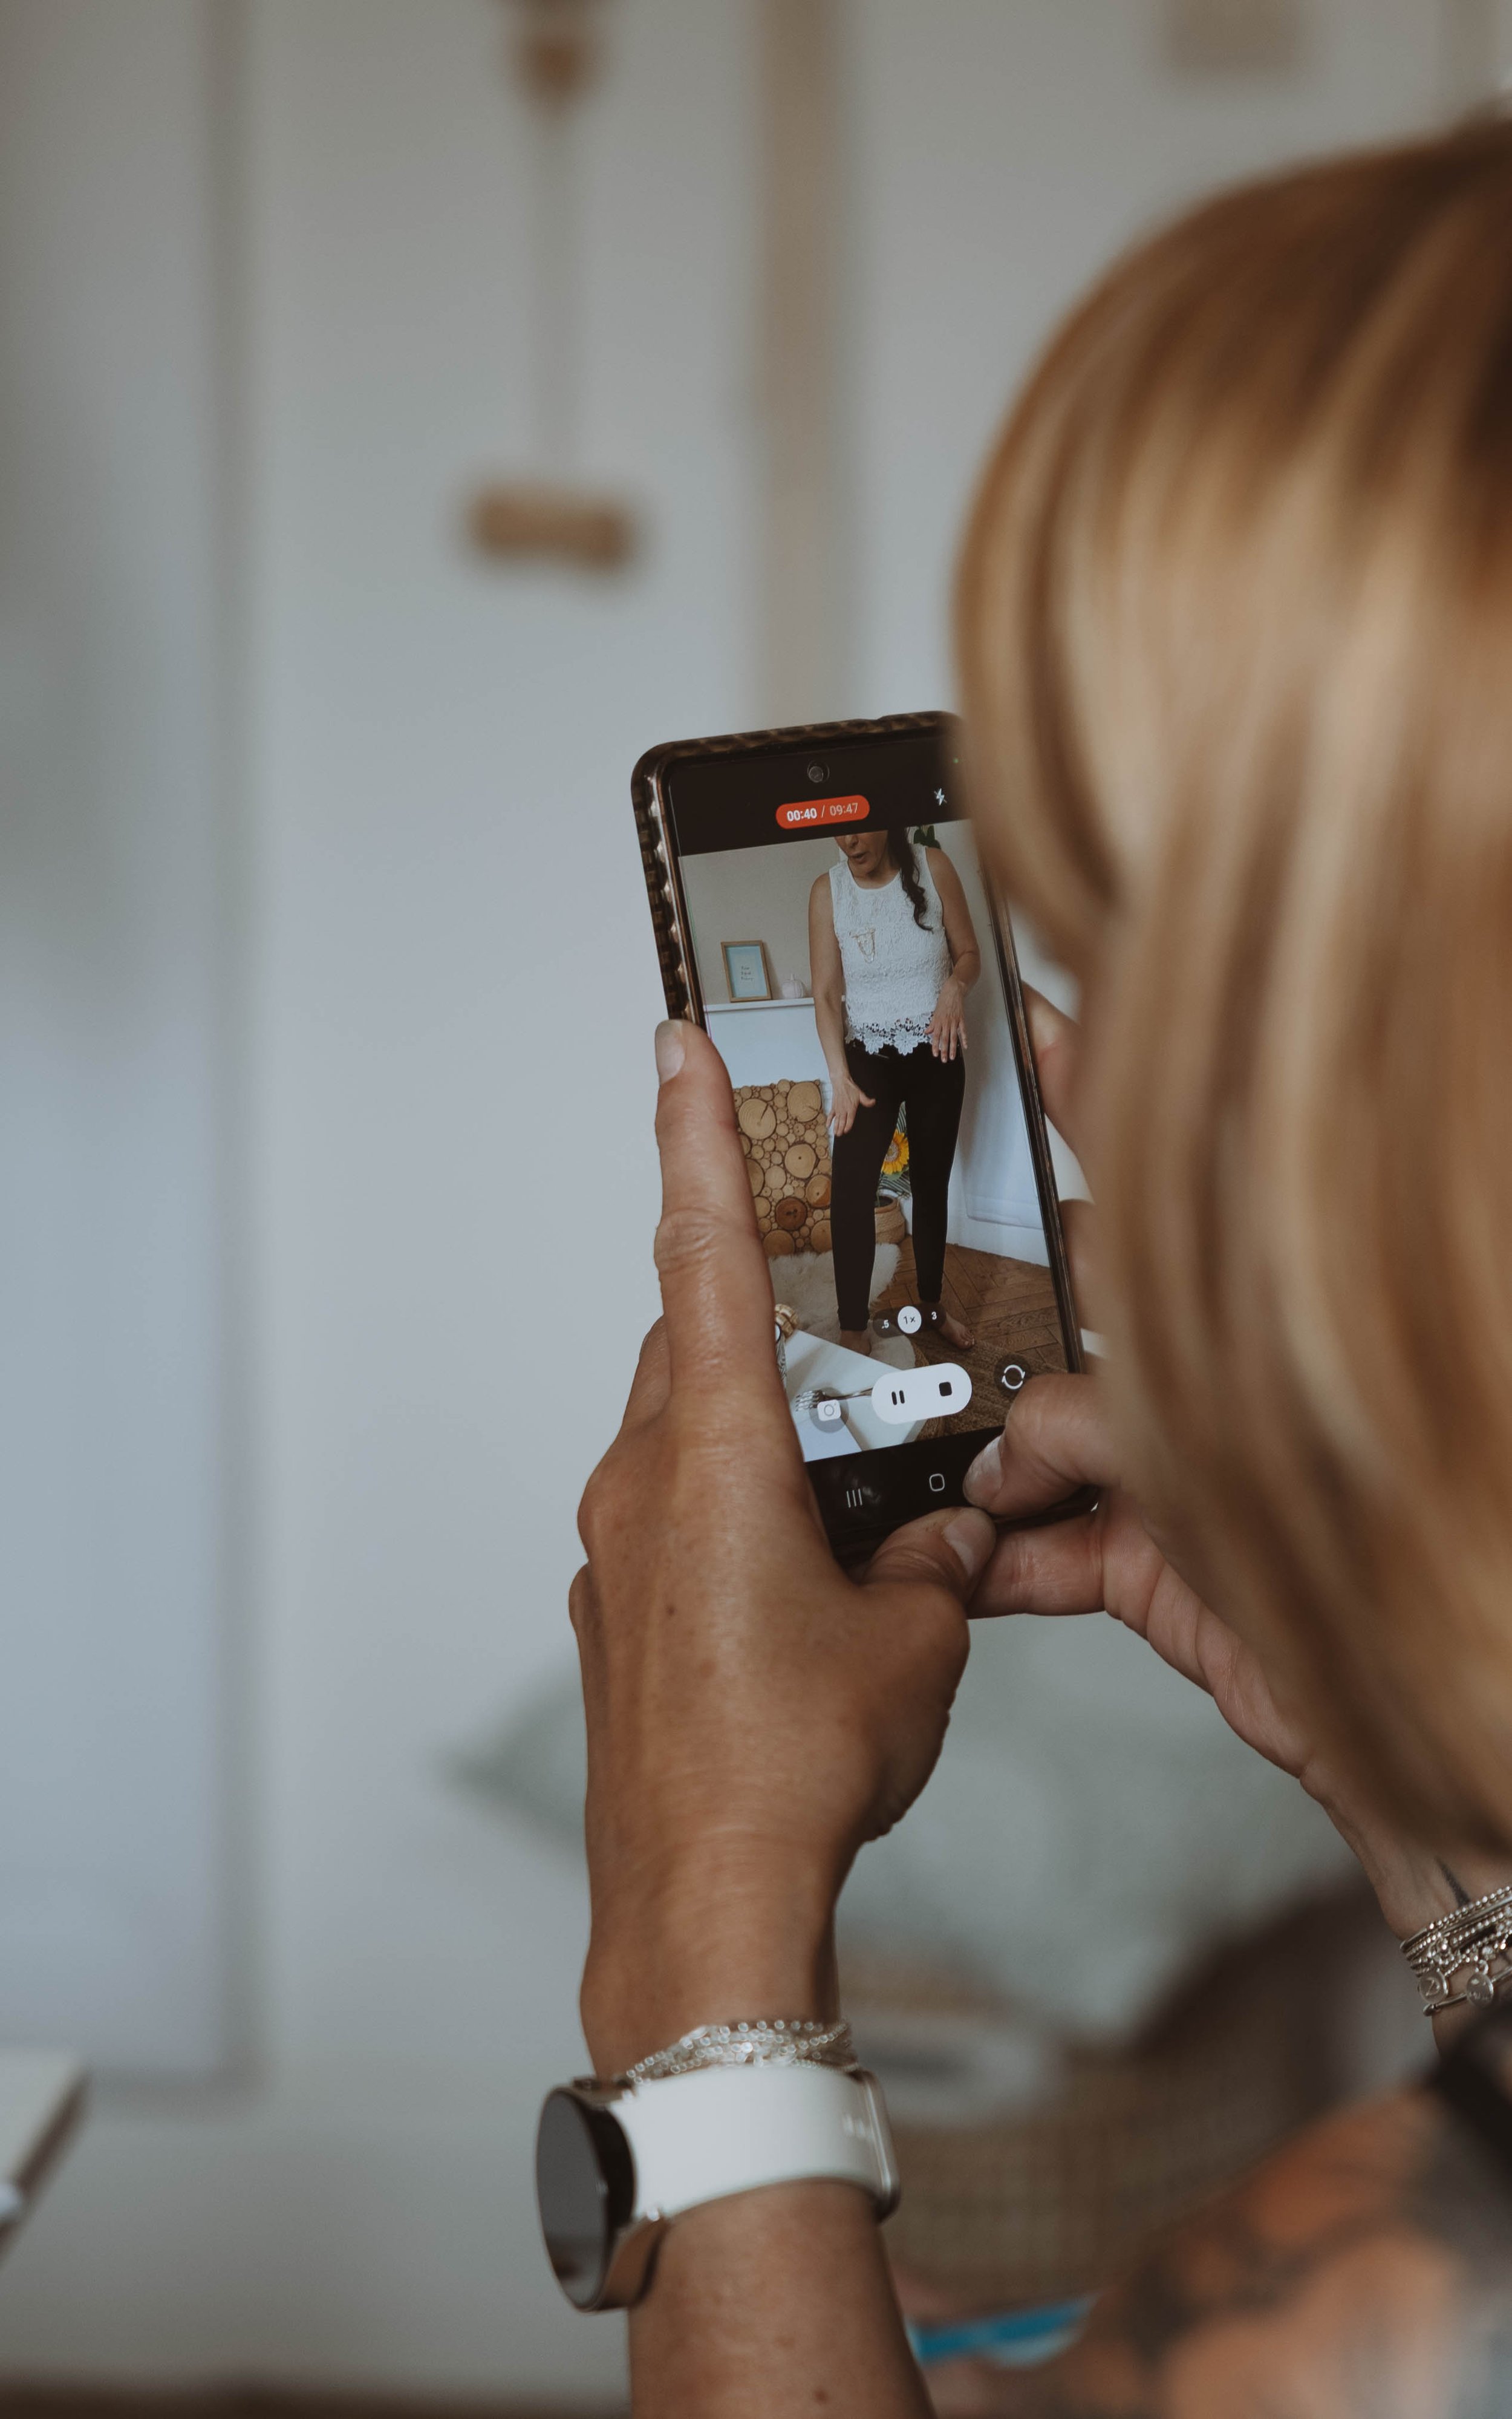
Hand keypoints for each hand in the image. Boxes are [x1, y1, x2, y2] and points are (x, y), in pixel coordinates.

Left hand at [571, 1020, 994, 2075]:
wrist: (703, 1901)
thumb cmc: (798, 1764)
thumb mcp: (915, 1641)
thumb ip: (934, 1559)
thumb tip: (941, 1540)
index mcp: (717, 1454)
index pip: (703, 1255)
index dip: (693, 1139)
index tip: (673, 1046)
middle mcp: (644, 1483)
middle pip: (694, 1346)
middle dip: (765, 1320)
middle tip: (842, 1329)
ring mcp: (615, 1551)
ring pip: (683, 1434)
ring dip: (757, 1430)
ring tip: (851, 1484)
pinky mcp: (615, 1612)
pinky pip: (670, 1515)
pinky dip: (732, 1509)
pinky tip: (804, 1576)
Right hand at [828, 1070, 875, 1134]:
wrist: (841, 1082)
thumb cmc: (850, 1088)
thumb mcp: (860, 1094)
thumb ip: (866, 1100)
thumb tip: (873, 1102)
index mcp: (851, 1107)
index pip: (849, 1118)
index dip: (848, 1125)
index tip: (846, 1130)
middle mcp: (844, 1109)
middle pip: (842, 1121)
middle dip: (840, 1128)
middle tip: (839, 1134)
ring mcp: (838, 1108)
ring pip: (836, 1119)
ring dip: (835, 1126)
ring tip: (835, 1133)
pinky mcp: (834, 1106)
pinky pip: (830, 1114)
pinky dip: (829, 1120)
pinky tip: (828, 1125)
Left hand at [926, 977, 967, 1059]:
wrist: (953, 990)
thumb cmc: (944, 1000)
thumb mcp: (935, 1012)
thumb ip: (932, 1023)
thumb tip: (927, 1031)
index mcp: (938, 1021)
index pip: (935, 1036)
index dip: (935, 1046)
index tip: (935, 1054)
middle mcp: (946, 1022)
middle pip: (944, 1039)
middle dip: (944, 1051)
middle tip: (944, 1060)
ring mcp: (954, 1021)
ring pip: (953, 1037)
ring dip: (953, 1048)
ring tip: (953, 1057)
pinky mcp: (961, 1019)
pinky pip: (963, 1031)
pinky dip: (964, 1038)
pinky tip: (965, 1046)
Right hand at [957, 989, 1510, 1970]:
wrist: (1450, 1755)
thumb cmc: (1392, 1569)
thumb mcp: (1224, 1457)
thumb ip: (1106, 1422)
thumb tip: (1018, 1443)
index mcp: (1252, 1316)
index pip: (1163, 1169)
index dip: (1092, 1088)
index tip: (1035, 1017)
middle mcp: (1217, 1383)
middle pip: (1080, 1312)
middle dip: (989, 1309)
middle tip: (913, 1290)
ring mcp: (1188, 1474)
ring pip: (1046, 1434)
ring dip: (978, 1455)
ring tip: (918, 1461)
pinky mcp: (1158, 1572)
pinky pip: (1047, 1544)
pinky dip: (995, 1555)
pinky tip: (956, 1558)